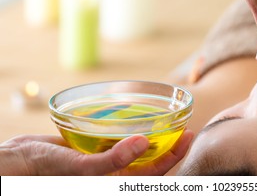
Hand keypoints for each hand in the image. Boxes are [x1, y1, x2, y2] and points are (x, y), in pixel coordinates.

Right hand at [0, 130, 193, 175]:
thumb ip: (112, 160)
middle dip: (169, 147)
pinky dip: (132, 132)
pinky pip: (120, 141)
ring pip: (137, 151)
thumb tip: (143, 144)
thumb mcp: (81, 168)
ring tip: (167, 123)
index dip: (173, 158)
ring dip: (153, 139)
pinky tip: (138, 121)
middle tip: (184, 128)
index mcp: (114, 184)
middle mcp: (114, 174)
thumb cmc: (46, 170)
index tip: (187, 137)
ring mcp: (106, 161)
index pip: (153, 175)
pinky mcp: (96, 149)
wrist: (20, 160)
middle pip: (150, 162)